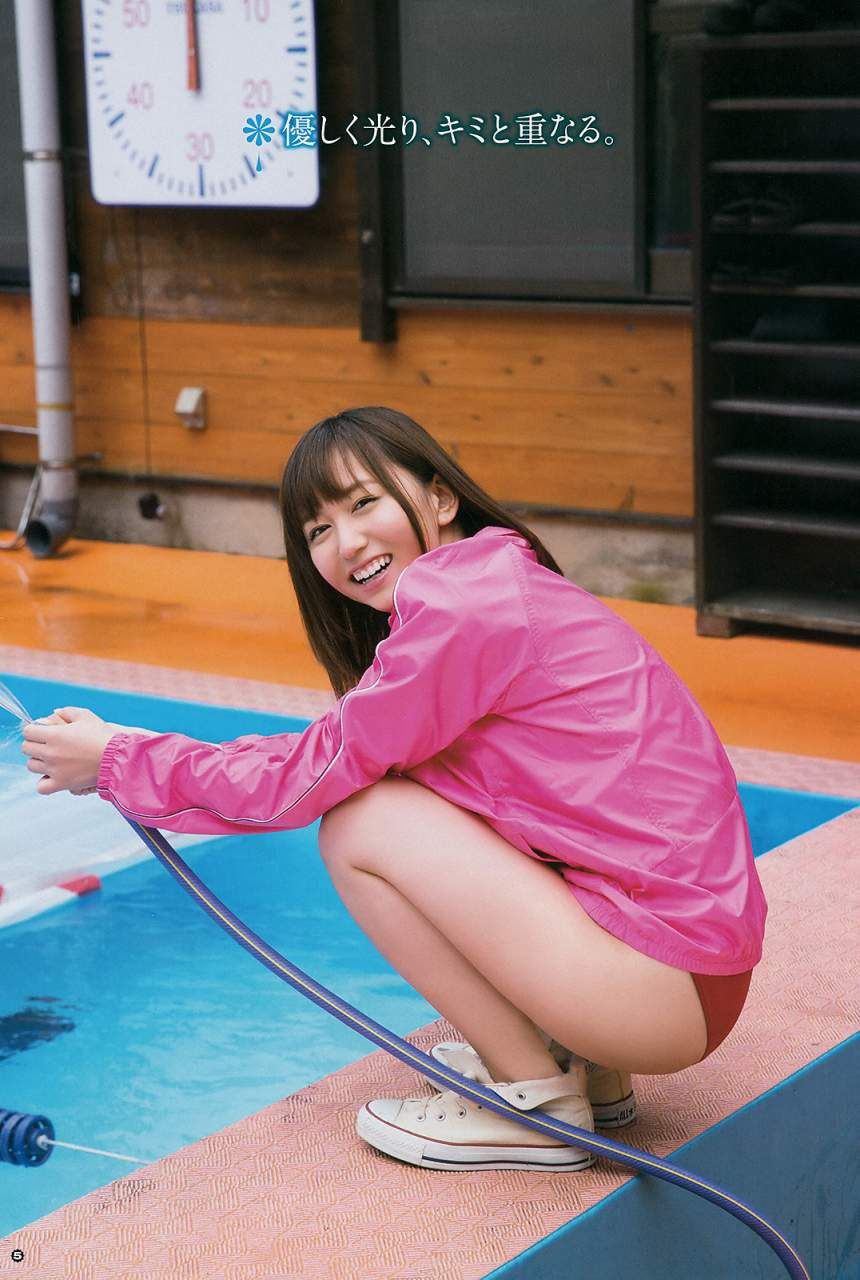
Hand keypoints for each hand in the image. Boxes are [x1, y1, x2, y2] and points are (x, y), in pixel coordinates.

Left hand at [20, 706, 157, 796]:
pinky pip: (41, 787)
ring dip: (39, 761)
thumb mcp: (86, 717)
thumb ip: (67, 712)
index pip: (28, 731)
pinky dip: (44, 782)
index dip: (34, 730)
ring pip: (31, 766)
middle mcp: (50, 752)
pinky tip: (53, 776)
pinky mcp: (61, 783)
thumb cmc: (102, 736)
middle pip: (26, 748)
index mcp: (54, 734)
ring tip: (52, 760)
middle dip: (35, 744)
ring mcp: (54, 769)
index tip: (43, 732)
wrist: (116, 758)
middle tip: (48, 745)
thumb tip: (54, 712)